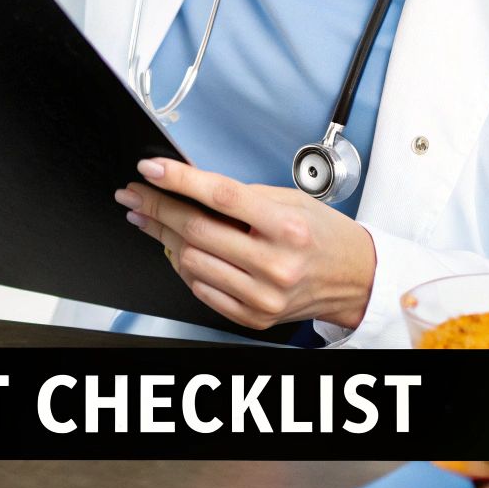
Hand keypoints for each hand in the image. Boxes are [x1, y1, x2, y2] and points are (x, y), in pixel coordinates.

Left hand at [115, 158, 376, 331]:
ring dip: (165, 238)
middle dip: (157, 209)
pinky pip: (201, 290)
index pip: (221, 196)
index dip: (179, 181)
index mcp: (287, 227)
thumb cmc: (323, 235)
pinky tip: (181, 250)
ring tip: (154, 220)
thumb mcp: (291, 201)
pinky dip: (186, 267)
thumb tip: (188, 184)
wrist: (354, 279)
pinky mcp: (254, 316)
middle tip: (135, 195)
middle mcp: (275, 264)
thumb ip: (242, 195)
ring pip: (191, 262)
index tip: (150, 171)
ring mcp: (263, 295)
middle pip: (197, 232)